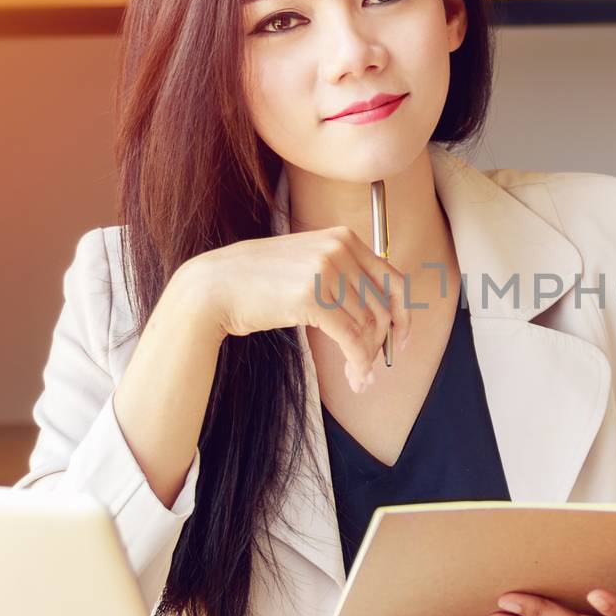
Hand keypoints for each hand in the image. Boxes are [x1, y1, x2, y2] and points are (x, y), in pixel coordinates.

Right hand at [182, 226, 410, 393]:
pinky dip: (359, 362)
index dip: (403, 315)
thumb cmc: (257, 282)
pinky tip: (355, 376)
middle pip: (383, 306)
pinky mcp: (313, 298)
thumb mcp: (307, 264)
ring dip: (367, 358)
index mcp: (343, 237)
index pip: (393, 280)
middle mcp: (340, 249)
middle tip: (375, 368)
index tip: (399, 340)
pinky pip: (351, 338)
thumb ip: (343, 277)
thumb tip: (380, 315)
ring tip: (360, 377)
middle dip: (383, 342)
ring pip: (368, 326)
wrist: (213, 288)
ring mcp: (327, 271)